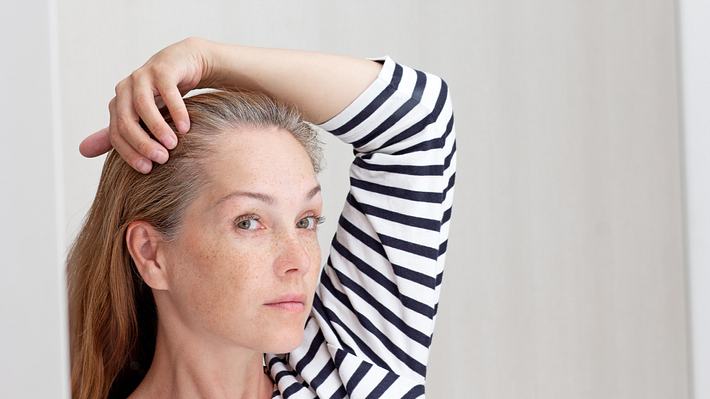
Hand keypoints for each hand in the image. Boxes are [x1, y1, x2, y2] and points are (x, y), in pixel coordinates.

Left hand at [80, 37, 213, 172]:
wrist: (184, 64)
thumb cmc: (162, 94)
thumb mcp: (141, 116)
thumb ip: (117, 133)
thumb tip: (82, 152)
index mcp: (118, 103)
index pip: (116, 133)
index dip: (129, 153)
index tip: (148, 169)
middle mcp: (126, 89)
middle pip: (126, 120)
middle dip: (142, 142)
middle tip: (161, 159)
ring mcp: (143, 76)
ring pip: (143, 105)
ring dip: (158, 127)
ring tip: (173, 145)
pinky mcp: (163, 69)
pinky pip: (167, 91)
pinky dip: (176, 110)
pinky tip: (185, 127)